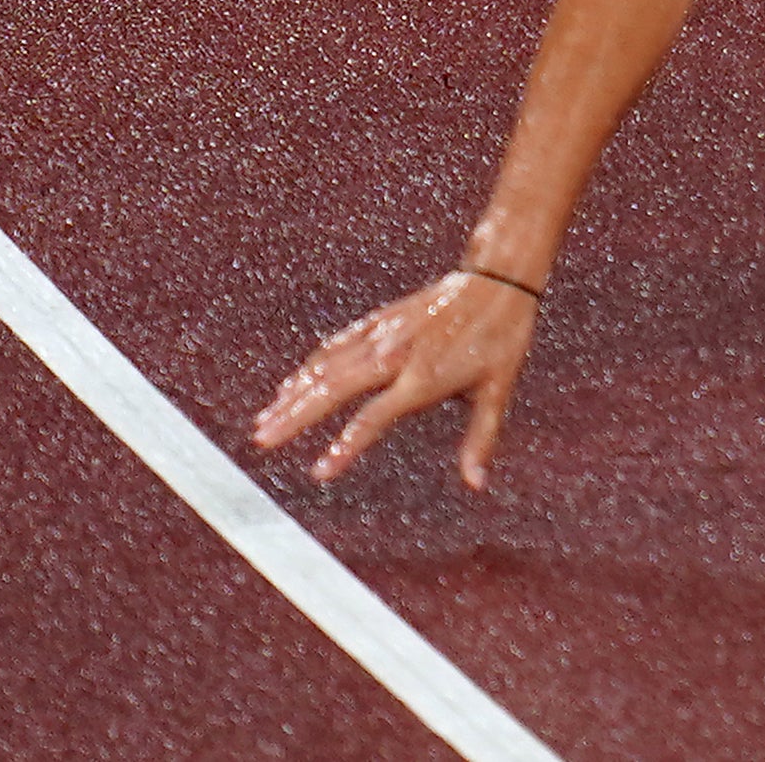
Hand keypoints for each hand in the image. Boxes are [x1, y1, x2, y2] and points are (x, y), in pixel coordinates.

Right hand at [253, 268, 540, 489]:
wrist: (499, 279)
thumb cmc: (502, 339)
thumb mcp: (498, 389)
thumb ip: (481, 439)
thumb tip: (477, 485)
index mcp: (425, 378)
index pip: (375, 417)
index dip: (346, 446)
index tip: (319, 472)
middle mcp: (397, 356)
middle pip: (336, 389)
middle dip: (296, 416)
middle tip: (262, 441)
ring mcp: (385, 335)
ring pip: (328, 366)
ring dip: (294, 394)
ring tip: (263, 421)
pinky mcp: (380, 321)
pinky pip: (338, 345)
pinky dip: (311, 366)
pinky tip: (290, 386)